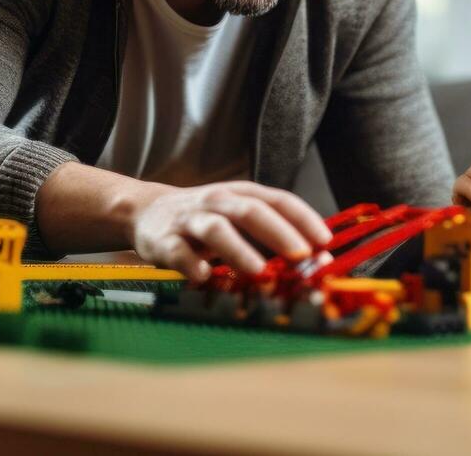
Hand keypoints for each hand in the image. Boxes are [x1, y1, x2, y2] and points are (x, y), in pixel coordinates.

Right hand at [129, 180, 332, 282]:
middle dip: (279, 233)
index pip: (278, 200)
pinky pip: (179, 252)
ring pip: (216, 230)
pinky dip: (192, 264)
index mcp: (241, 194)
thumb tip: (316, 261)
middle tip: (301, 255)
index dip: (303, 219)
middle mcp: (218, 202)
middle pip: (251, 211)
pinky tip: (204, 276)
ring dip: (240, 250)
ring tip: (260, 271)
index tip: (325, 241)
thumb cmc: (205, 219)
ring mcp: (190, 220)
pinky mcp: (165, 240)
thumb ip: (271, 237)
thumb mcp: (238, 217)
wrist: (146, 211)